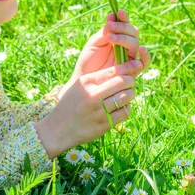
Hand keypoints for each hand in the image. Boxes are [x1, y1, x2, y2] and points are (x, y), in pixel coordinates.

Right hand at [34, 56, 150, 158]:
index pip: (113, 71)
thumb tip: (123, 71)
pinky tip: (120, 107)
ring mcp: (99, 111)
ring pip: (126, 97)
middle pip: (123, 82)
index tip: (136, 65)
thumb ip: (97, 79)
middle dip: (130, 81)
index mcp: (86, 82)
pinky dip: (126, 108)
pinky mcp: (105, 124)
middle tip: (129, 83)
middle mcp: (92, 95)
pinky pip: (125, 112)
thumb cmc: (71, 104)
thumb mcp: (78, 86)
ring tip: (125, 94)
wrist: (59, 129)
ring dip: (130, 94)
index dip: (128, 67)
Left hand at [59, 9, 148, 98]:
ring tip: (112, 37)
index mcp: (117, 38)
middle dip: (122, 28)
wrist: (84, 80)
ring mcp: (130, 58)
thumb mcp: (94, 43)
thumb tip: (112, 16)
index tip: (119, 12)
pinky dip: (145, 56)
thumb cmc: (88, 62)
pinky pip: (143, 63)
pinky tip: (141, 49)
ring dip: (125, 38)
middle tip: (109, 27)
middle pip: (133, 33)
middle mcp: (125, 47)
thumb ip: (104, 32)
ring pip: (136, 44)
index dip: (124, 18)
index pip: (125, 25)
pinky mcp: (132, 71)